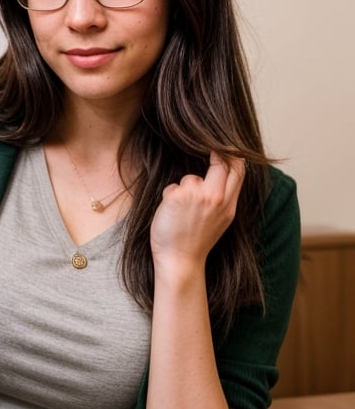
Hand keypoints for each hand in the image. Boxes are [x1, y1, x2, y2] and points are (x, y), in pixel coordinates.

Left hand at [150, 152, 244, 277]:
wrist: (180, 261)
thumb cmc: (196, 241)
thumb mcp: (220, 219)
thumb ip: (224, 197)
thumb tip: (225, 172)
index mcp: (228, 206)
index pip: (239, 170)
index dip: (234, 154)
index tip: (227, 146)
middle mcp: (216, 198)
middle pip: (220, 162)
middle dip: (214, 154)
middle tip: (207, 151)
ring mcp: (197, 196)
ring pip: (191, 177)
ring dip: (184, 189)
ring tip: (182, 211)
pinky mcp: (177, 196)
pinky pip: (173, 187)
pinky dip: (169, 197)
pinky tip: (171, 214)